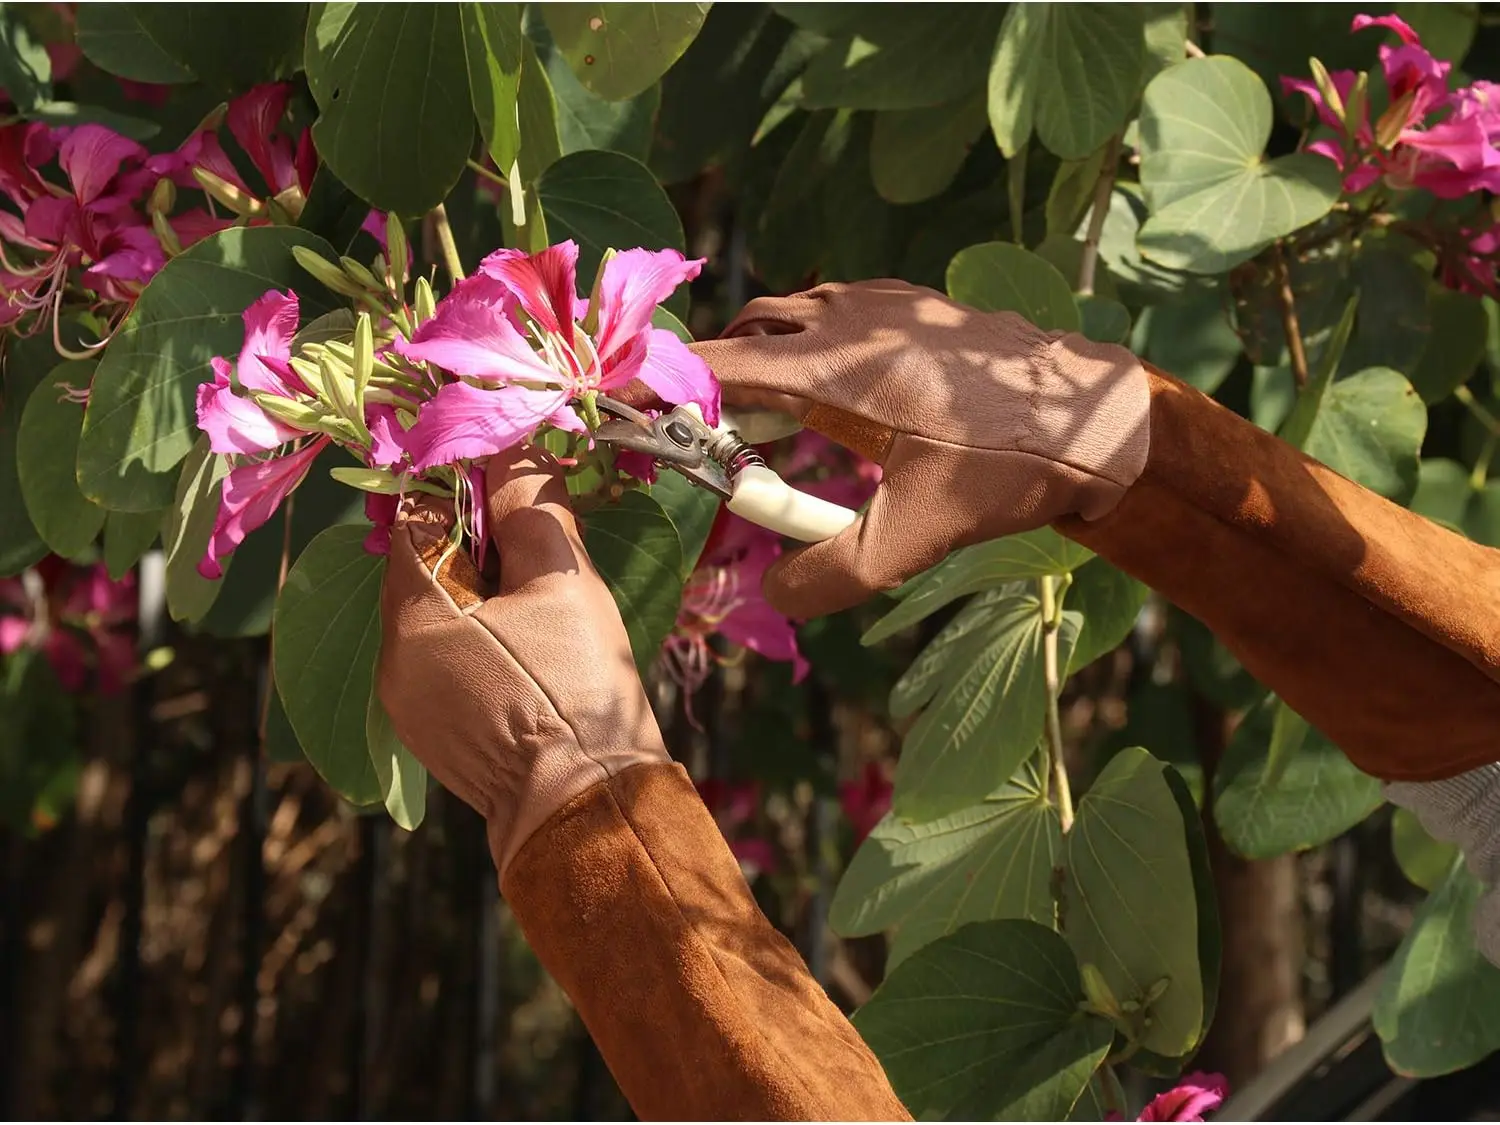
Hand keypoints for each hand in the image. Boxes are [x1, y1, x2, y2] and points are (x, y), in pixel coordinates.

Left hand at [375, 448, 667, 875]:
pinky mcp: (437, 737)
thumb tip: (510, 444)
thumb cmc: (576, 690)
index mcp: (412, 617)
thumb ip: (527, 505)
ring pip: (438, 618)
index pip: (415, 518)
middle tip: (543, 554)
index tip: (516, 492)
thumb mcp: (561, 581)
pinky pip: (449, 664)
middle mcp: (392, 662)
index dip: (465, 492)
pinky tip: (535, 656)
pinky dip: (483, 643)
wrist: (591, 808)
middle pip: (425, 570)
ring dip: (483, 597)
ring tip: (546, 609)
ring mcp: (410, 707)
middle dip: (479, 548)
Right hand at [689, 279, 1151, 617]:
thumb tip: (773, 595)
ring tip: (775, 432)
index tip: (624, 408)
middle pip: (746, 335)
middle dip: (716, 382)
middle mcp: (848, 318)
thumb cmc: (1006, 466)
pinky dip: (811, 350)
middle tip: (715, 445)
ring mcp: (884, 302)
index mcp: (834, 365)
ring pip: (790, 319)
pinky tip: (839, 404)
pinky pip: (834, 314)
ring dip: (767, 365)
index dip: (662, 385)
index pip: (717, 363)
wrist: (1098, 416)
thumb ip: (835, 573)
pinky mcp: (914, 305)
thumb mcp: (917, 536)